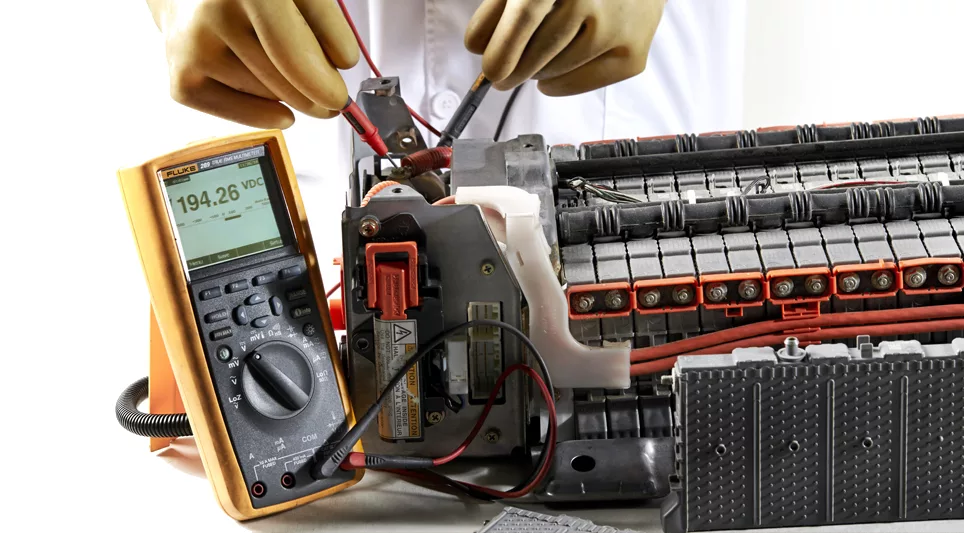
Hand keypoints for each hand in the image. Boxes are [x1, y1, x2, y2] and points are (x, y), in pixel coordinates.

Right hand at [147, 0, 358, 127]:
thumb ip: (323, 19)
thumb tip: (340, 64)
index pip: (303, 55)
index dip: (335, 70)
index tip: (345, 69)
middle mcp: (215, 15)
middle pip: (294, 81)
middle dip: (325, 92)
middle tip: (334, 92)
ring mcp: (195, 50)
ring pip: (274, 98)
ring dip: (294, 97)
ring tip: (291, 77)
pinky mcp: (182, 81)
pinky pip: (245, 115)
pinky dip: (268, 115)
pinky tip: (277, 105)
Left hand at [464, 0, 664, 95]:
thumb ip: (500, 5)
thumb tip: (477, 45)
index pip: (524, 17)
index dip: (503, 49)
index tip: (491, 71)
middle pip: (539, 52)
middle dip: (513, 70)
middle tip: (503, 74)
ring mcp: (617, 28)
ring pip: (555, 71)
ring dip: (536, 73)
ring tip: (538, 57)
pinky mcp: (631, 54)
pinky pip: (581, 83)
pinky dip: (560, 84)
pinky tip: (556, 69)